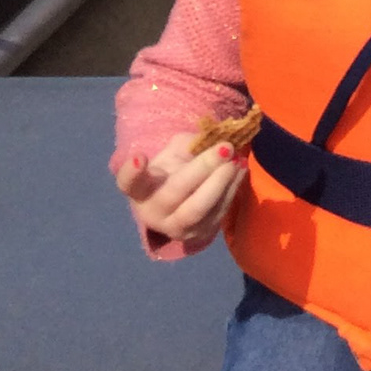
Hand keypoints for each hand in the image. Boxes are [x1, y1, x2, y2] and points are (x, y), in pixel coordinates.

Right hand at [116, 132, 247, 245]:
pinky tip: (240, 170)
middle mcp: (153, 212)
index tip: (139, 157)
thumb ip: (188, 144)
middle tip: (225, 148)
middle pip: (174, 193)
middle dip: (202, 169)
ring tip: (236, 160)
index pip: (129, 183)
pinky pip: (217, 213)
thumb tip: (214, 136)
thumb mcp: (175, 153)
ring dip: (221, 182)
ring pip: (198, 210)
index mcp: (141, 189)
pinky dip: (232, 189)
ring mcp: (176, 228)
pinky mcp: (199, 234)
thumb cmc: (175, 171)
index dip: (132, 172)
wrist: (184, 203)